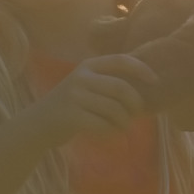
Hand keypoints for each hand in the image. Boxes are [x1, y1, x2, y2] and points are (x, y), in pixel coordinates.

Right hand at [29, 54, 158, 146]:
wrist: (37, 124)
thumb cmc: (69, 106)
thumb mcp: (85, 85)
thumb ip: (107, 82)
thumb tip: (145, 87)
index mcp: (88, 66)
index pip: (120, 60)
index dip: (141, 69)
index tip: (155, 81)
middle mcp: (81, 77)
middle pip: (121, 88)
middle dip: (135, 104)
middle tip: (135, 114)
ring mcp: (75, 96)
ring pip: (115, 110)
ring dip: (124, 123)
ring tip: (121, 127)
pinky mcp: (72, 116)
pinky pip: (104, 125)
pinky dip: (111, 132)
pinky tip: (107, 133)